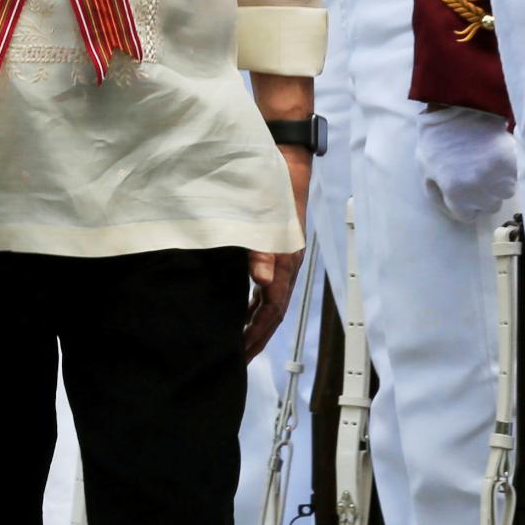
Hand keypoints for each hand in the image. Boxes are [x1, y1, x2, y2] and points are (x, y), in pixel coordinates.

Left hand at [246, 146, 313, 360]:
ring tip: (238, 344)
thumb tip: (263, 281)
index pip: (273, 310)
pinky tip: (241, 311)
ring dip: (255, 324)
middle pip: (273, 312)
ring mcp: (282, 260)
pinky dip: (254, 305)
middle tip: (236, 360)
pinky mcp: (275, 253)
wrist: (284, 163)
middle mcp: (287, 266)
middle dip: (257, 338)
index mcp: (286, 263)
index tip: (240, 353)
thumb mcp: (263, 219)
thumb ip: (261, 250)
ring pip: (271, 302)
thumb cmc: (271, 189)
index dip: (257, 333)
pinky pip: (267, 288)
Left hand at [416, 105, 515, 221]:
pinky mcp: (512, 162)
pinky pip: (514, 178)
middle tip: (475, 176)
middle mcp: (479, 190)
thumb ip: (436, 194)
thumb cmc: (436, 138)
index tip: (464, 191)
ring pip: (504, 194)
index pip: (468, 217)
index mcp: (456, 193)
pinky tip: (496, 158)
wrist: (458, 107)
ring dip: (497, 185)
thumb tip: (450, 209)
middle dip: (481, 196)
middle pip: (488, 207)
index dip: (464, 205)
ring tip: (487, 166)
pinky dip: (507, 172)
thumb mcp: (424, 168)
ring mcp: (498, 177)